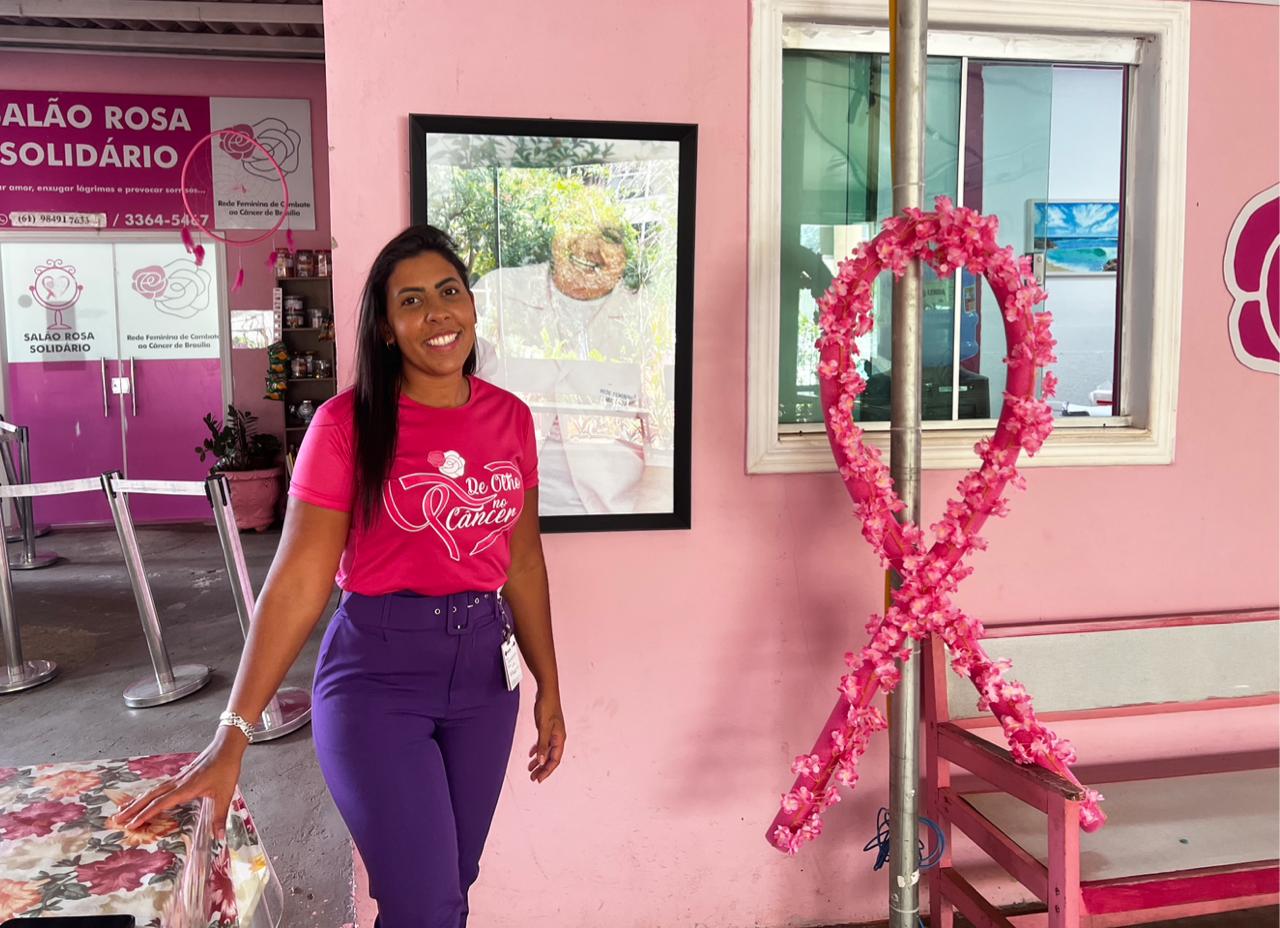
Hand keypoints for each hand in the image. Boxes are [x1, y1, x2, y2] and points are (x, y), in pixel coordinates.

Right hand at [111, 729, 246, 839]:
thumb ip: (219, 817)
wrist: (226, 747)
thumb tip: (218, 838)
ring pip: (153, 791)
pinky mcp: (181, 776)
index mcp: (185, 788)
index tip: (131, 824)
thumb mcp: (225, 794)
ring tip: (122, 809)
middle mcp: (177, 783)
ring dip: (137, 801)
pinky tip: (144, 797)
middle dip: (133, 808)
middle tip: (116, 819)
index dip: (145, 815)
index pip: (160, 803)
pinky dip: (148, 794)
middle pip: (150, 796)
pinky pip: (159, 786)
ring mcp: (178, 778)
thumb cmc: (226, 769)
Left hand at [528, 690, 564, 782]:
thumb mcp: (543, 728)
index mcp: (560, 739)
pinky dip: (538, 750)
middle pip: (551, 758)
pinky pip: (543, 744)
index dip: (547, 770)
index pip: (554, 760)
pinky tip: (532, 754)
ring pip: (546, 751)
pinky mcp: (547, 728)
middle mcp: (558, 737)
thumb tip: (541, 761)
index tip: (539, 779)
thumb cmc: (548, 706)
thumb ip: (543, 745)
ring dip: (539, 761)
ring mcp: (553, 733)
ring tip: (530, 769)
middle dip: (542, 769)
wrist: (547, 692)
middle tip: (533, 777)